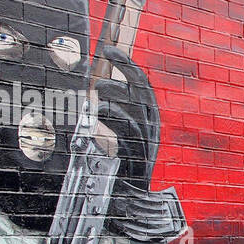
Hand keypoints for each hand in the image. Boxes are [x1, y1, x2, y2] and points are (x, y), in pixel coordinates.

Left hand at [89, 44, 160, 190]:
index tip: (108, 49)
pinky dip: (112, 118)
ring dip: (112, 95)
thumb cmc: (120, 159)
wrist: (128, 194)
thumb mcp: (117, 128)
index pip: (142, 82)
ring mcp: (146, 138)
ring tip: (96, 93)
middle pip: (142, 90)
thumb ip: (109, 106)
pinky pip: (126, 129)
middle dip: (123, 71)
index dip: (126, 63)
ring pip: (133, 108)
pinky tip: (98, 114)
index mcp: (149, 115)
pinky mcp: (136, 152)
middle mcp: (151, 124)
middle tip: (102, 64)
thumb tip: (92, 80)